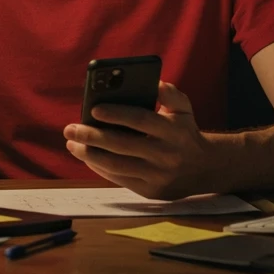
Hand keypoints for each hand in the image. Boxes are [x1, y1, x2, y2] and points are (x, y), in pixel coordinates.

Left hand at [63, 82, 212, 200]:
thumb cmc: (184, 132)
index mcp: (172, 130)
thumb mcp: (184, 109)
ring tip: (72, 144)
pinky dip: (99, 168)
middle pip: (122, 145)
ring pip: (116, 165)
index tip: (94, 109)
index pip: (140, 120)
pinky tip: (87, 158)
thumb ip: (170, 94)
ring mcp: (157, 175)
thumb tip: (154, 83)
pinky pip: (119, 179)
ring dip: (89, 155)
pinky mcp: (150, 191)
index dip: (116, 114)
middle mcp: (165, 154)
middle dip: (92, 136)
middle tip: (71, 129)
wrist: (203, 168)